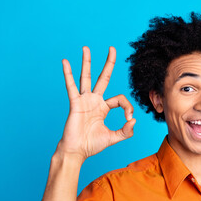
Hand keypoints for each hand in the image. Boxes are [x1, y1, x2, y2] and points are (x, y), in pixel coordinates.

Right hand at [56, 46, 135, 162]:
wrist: (77, 151)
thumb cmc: (92, 145)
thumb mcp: (113, 138)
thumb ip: (126, 131)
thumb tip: (134, 120)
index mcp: (104, 107)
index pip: (120, 99)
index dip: (128, 106)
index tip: (128, 118)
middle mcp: (95, 101)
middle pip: (103, 78)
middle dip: (108, 64)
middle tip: (112, 48)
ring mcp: (84, 100)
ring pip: (86, 77)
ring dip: (87, 62)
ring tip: (86, 48)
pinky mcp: (75, 103)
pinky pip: (71, 86)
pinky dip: (68, 74)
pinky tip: (66, 62)